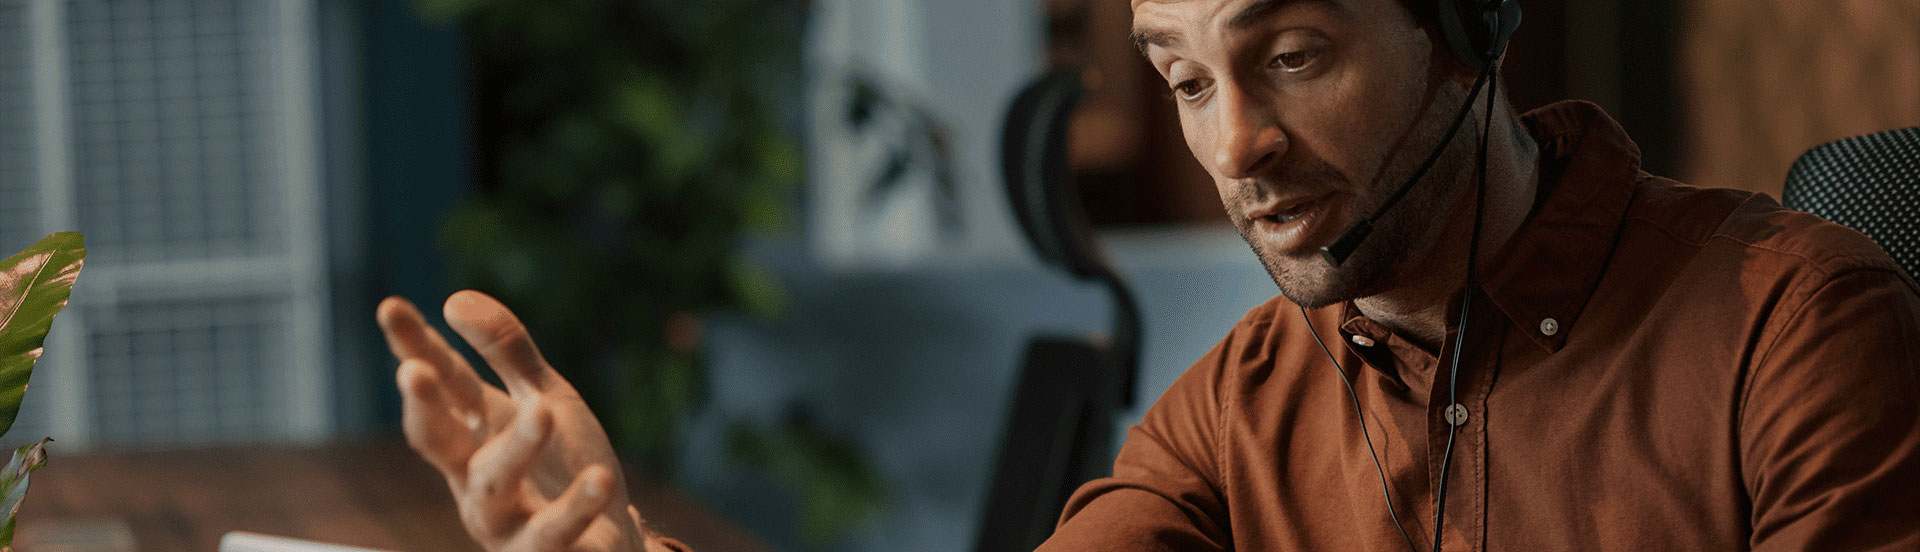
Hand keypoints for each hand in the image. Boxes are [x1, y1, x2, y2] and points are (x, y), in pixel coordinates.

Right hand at [377, 290, 663, 550]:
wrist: (610, 541)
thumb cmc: (568, 466)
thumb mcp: (547, 398)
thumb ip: (509, 353)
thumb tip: (455, 299)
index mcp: (477, 432)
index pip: (444, 383)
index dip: (417, 347)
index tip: (391, 307)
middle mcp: (475, 477)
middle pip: (439, 441)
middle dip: (424, 408)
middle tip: (415, 373)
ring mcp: (503, 520)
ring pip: (495, 485)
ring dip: (517, 447)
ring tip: (545, 410)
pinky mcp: (541, 551)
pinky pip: (554, 531)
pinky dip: (576, 506)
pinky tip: (598, 480)